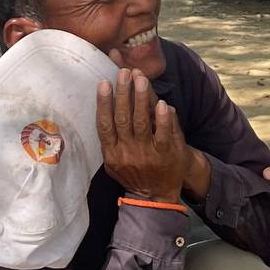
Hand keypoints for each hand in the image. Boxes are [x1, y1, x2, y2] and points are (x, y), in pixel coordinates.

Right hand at [97, 68, 188, 201]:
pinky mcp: (165, 155)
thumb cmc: (133, 174)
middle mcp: (127, 153)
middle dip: (123, 93)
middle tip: (123, 72)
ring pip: (141, 123)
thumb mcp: (114, 162)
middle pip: (122, 119)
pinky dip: (161, 119)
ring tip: (140, 78)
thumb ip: (110, 140)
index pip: (104, 125)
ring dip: (140, 98)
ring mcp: (146, 155)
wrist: (155, 197)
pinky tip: (162, 103)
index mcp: (112, 153)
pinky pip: (162, 134)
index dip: (103, 103)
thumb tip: (104, 109)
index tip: (103, 83)